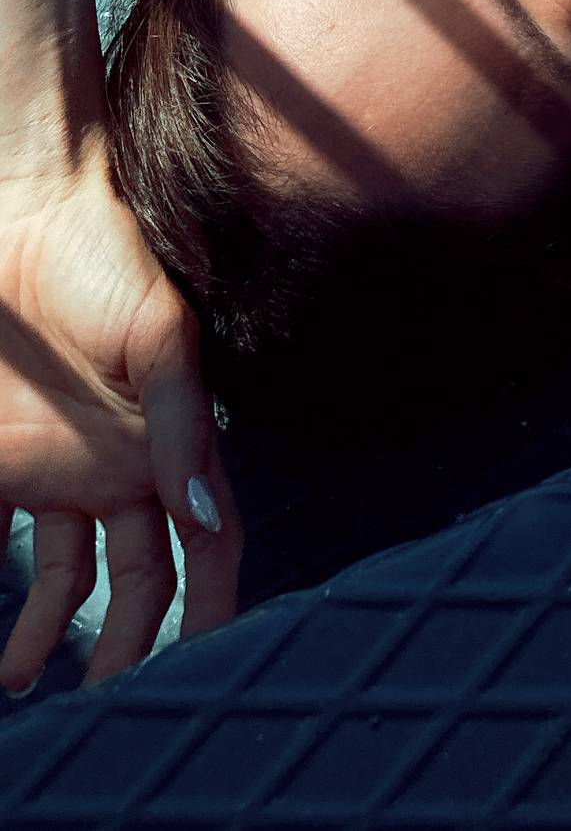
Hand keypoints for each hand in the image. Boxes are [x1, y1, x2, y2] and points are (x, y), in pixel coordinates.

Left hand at [0, 141, 242, 691]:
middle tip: (104, 703)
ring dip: (43, 628)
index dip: (211, 604)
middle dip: (126, 643)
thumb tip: (207, 514)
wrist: (21, 205)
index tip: (206, 664)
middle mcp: (115, 467)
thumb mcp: (161, 337)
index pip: (204, 542)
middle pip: (132, 578)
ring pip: (60, 572)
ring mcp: (52, 464)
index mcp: (166, 445)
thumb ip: (181, 427)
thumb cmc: (108, 257)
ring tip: (18, 682)